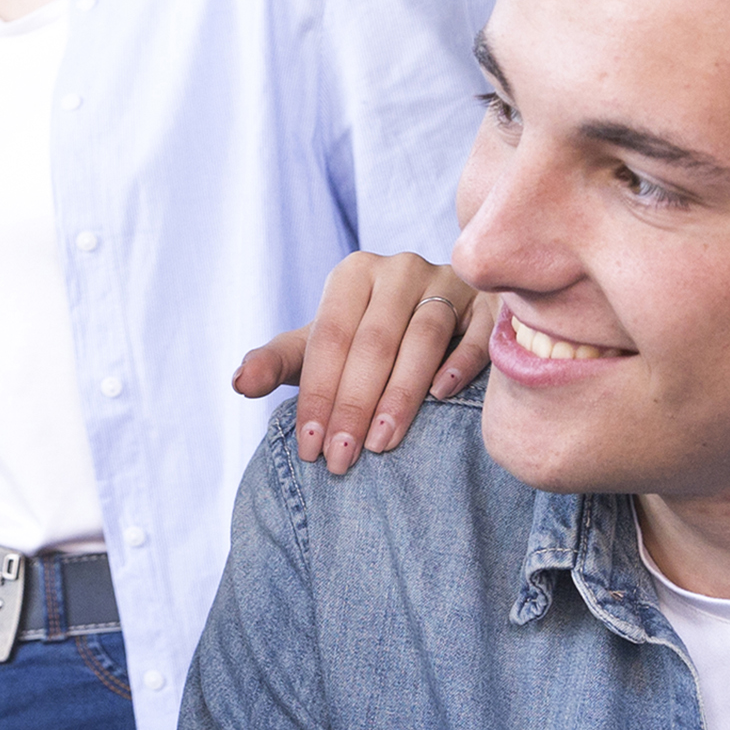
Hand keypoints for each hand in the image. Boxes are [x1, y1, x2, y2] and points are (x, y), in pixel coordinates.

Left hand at [232, 251, 489, 476]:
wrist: (434, 319)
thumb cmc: (365, 341)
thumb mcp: (320, 348)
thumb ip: (278, 362)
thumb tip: (239, 383)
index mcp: (353, 274)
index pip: (329, 338)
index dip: (317, 394)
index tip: (310, 448)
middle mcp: (400, 269)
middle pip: (372, 342)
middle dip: (353, 405)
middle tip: (342, 459)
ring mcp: (448, 281)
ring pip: (423, 337)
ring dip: (400, 394)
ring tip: (380, 443)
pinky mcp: (490, 303)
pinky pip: (477, 332)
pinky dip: (458, 363)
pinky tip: (441, 398)